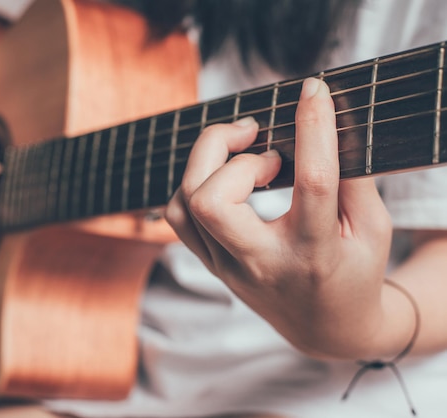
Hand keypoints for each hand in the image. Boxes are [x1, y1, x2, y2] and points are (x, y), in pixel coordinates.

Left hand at [166, 78, 394, 358]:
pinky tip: (224, 174)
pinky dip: (193, 182)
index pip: (313, 185)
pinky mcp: (211, 265)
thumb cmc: (354, 274)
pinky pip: (178, 216)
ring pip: (185, 205)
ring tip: (244, 149)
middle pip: (212, 200)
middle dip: (228, 152)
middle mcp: (262, 263)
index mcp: (315, 254)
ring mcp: (229, 267)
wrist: (326, 329)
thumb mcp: (372, 229)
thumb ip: (352, 179)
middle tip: (261, 140)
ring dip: (207, 161)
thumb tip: (323, 125)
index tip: (313, 91)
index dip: (313, 130)